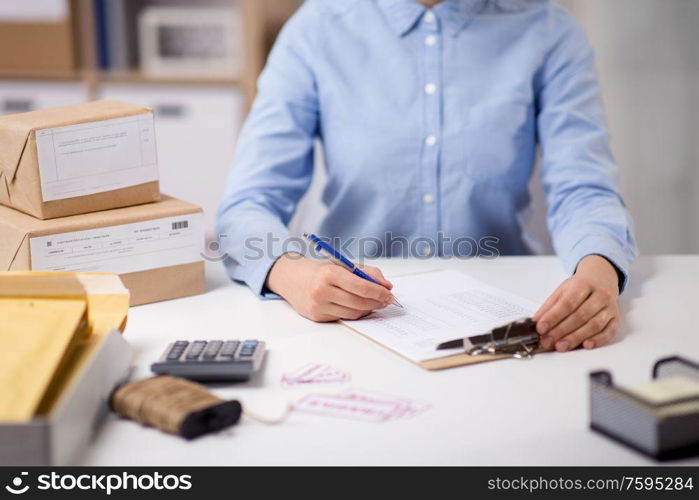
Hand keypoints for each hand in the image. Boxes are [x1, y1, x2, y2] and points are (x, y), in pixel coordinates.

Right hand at [265, 253, 393, 321]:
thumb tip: (387, 286)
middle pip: (359, 302)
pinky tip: (360, 307)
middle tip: (387, 300)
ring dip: (369, 309)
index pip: (361, 286)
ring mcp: (318, 306)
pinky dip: (356, 313)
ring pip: (353, 313)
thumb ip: (367, 272)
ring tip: (376, 303)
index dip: (379, 291)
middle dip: (377, 302)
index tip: (389, 293)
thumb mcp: (342, 264)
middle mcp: (321, 290)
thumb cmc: (321, 270)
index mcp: (329, 273)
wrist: (292, 279)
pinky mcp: (317, 317)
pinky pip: (344, 317)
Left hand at [533, 255, 619, 351]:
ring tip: (561, 346)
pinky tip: (586, 345)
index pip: (567, 303)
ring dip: (576, 338)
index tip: (541, 328)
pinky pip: (609, 331)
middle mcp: (599, 295)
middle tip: (548, 341)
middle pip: (580, 316)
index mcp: (583, 284)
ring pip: (594, 325)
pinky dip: (598, 340)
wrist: (602, 278)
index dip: (553, 317)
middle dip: (562, 331)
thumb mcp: (562, 291)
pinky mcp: (616, 318)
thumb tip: (536, 322)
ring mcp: (610, 307)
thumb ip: (549, 306)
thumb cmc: (580, 286)